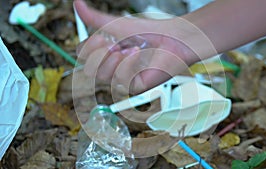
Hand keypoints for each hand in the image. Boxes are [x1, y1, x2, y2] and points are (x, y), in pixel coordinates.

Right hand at [74, 0, 213, 93]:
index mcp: (105, 53)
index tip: (103, 36)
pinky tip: (138, 55)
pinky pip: (121, 80)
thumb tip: (76, 3)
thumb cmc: (148, 31)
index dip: (88, 47)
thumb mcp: (117, 23)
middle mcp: (112, 67)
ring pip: (103, 77)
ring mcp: (123, 78)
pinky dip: (129, 64)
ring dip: (115, 60)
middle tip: (114, 44)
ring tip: (131, 48)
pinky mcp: (135, 86)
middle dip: (100, 55)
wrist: (171, 38)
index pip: (83, 56)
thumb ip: (95, 18)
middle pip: (89, 70)